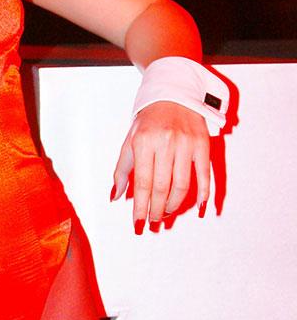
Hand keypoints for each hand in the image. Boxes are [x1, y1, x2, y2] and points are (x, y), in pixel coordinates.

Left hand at [111, 101, 209, 230]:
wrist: (172, 95)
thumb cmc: (148, 122)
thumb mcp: (130, 140)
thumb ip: (122, 169)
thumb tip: (116, 197)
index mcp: (143, 142)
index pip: (141, 182)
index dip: (140, 206)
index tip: (138, 224)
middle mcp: (164, 143)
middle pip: (161, 187)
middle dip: (156, 209)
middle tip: (154, 222)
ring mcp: (185, 144)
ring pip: (182, 185)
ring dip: (175, 205)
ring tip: (167, 213)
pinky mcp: (202, 145)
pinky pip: (204, 175)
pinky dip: (203, 195)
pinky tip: (200, 209)